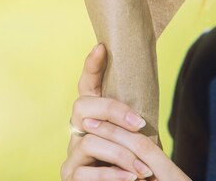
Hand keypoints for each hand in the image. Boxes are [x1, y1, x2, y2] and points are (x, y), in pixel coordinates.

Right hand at [60, 43, 191, 180]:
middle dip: (112, 112)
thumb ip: (133, 117)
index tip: (102, 47)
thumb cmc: (135, 162)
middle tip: (139, 124)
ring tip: (144, 168)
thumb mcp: (136, 137)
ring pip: (88, 141)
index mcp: (94, 116)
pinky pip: (85, 173)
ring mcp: (71, 153)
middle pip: (82, 106)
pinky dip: (111, 176)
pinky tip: (131, 179)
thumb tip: (145, 76)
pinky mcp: (70, 175)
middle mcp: (78, 130)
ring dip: (121, 154)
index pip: (88, 85)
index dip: (92, 66)